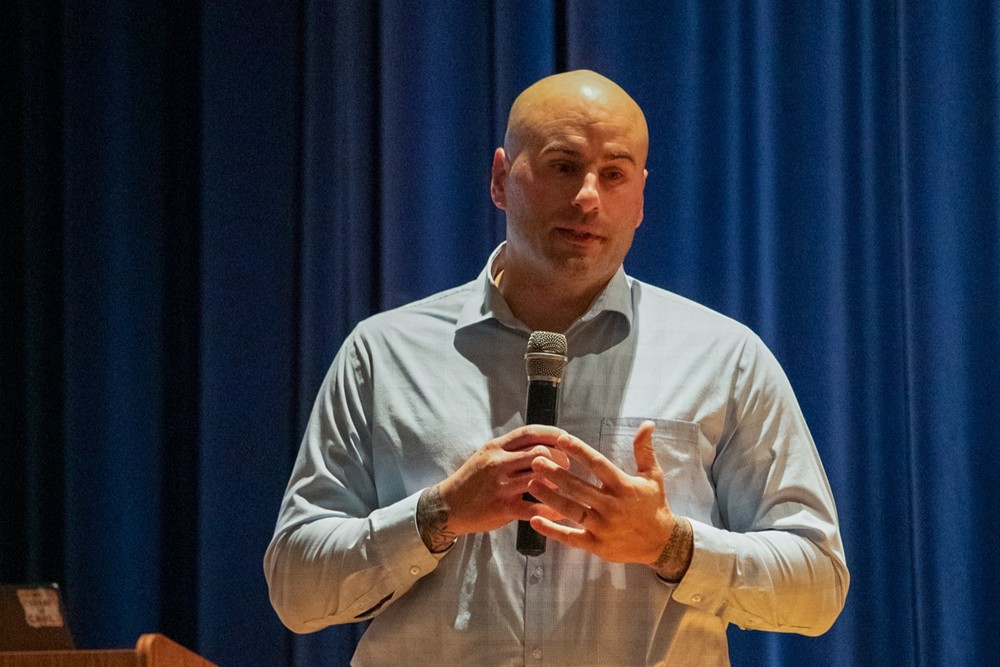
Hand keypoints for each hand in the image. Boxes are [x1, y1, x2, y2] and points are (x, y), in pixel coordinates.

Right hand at [417, 426, 569, 551]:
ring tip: (565, 486)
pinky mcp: (503, 508)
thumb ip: (510, 448)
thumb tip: (540, 441)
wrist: (448, 506)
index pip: (529, 433)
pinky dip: (551, 510)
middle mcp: (499, 463)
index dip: (552, 434)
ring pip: (539, 478)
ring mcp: (501, 486)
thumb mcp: (486, 455)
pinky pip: (534, 508)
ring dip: (557, 482)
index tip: (567, 438)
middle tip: (567, 465)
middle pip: (539, 453)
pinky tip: (561, 510)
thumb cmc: (472, 479)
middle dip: (560, 458)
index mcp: (496, 447)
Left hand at [526, 420, 692, 576]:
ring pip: (572, 511)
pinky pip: (571, 538)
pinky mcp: (597, 545)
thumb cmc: (654, 505)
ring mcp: (603, 527)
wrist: (662, 543)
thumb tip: (647, 423)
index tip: (561, 439)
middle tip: (535, 461)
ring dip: (549, 498)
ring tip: (531, 484)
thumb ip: (644, 450)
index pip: (598, 465)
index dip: (579, 451)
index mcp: (624, 486)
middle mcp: (612, 506)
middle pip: (579, 488)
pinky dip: (552, 531)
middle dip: (556, 474)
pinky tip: (534, 520)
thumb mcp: (653, 476)